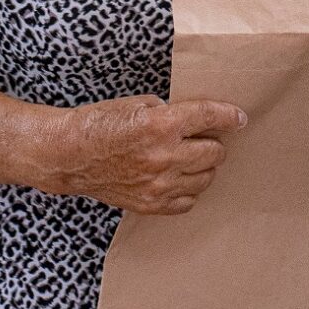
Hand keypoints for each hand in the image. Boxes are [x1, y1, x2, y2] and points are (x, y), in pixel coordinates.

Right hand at [40, 94, 248, 214]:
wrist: (69, 154)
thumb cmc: (100, 123)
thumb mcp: (138, 104)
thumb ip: (171, 113)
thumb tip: (197, 122)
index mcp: (161, 124)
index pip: (210, 117)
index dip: (230, 116)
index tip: (240, 118)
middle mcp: (164, 157)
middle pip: (215, 153)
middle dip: (212, 142)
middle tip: (199, 137)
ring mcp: (158, 185)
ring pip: (206, 178)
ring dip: (202, 166)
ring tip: (187, 157)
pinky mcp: (151, 204)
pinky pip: (188, 201)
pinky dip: (188, 188)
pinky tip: (176, 177)